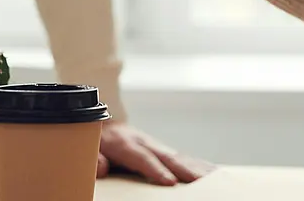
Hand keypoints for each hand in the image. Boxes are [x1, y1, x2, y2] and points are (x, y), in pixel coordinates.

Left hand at [98, 122, 214, 184]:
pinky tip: (213, 173)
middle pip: (167, 156)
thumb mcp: (88, 147)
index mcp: (123, 143)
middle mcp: (143, 141)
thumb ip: (94, 157)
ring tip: (215, 178)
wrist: (102, 122)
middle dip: (185, 169)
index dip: (155, 169)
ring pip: (179, 156)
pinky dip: (198, 165)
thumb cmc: (95, 140)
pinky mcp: (162, 150)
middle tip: (203, 182)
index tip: (169, 182)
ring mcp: (154, 144)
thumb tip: (101, 167)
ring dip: (197, 167)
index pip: (141, 157)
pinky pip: (182, 158)